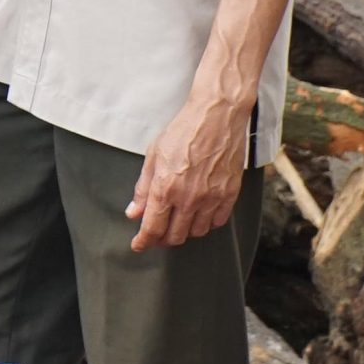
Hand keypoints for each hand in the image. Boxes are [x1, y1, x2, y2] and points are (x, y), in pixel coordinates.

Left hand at [128, 91, 251, 250]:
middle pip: (175, 236)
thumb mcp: (153, 156)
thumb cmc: (183, 132)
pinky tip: (198, 215)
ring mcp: (212, 199)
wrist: (216, 118)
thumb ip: (143, 188)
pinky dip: (206, 224)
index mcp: (166, 188)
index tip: (138, 245)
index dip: (144, 241)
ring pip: (196, 232)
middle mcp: (189, 199)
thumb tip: (134, 212)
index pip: (153, 228)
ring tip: (177, 222)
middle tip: (156, 234)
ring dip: (184, 232)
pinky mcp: (230, 195)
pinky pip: (217, 222)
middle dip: (162, 239)